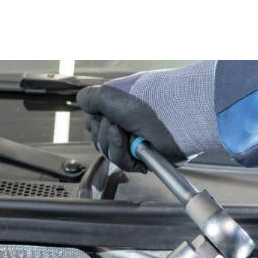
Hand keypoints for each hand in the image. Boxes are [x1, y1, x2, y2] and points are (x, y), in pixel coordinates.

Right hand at [77, 62, 219, 171]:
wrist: (176, 117)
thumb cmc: (148, 102)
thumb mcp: (110, 94)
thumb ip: (90, 98)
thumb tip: (81, 102)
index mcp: (119, 107)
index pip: (94, 121)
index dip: (94, 121)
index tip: (101, 115)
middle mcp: (126, 124)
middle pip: (98, 139)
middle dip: (102, 133)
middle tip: (116, 124)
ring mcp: (135, 141)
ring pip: (108, 152)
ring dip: (112, 143)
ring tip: (124, 132)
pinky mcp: (144, 157)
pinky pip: (123, 163)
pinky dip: (124, 154)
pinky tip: (132, 144)